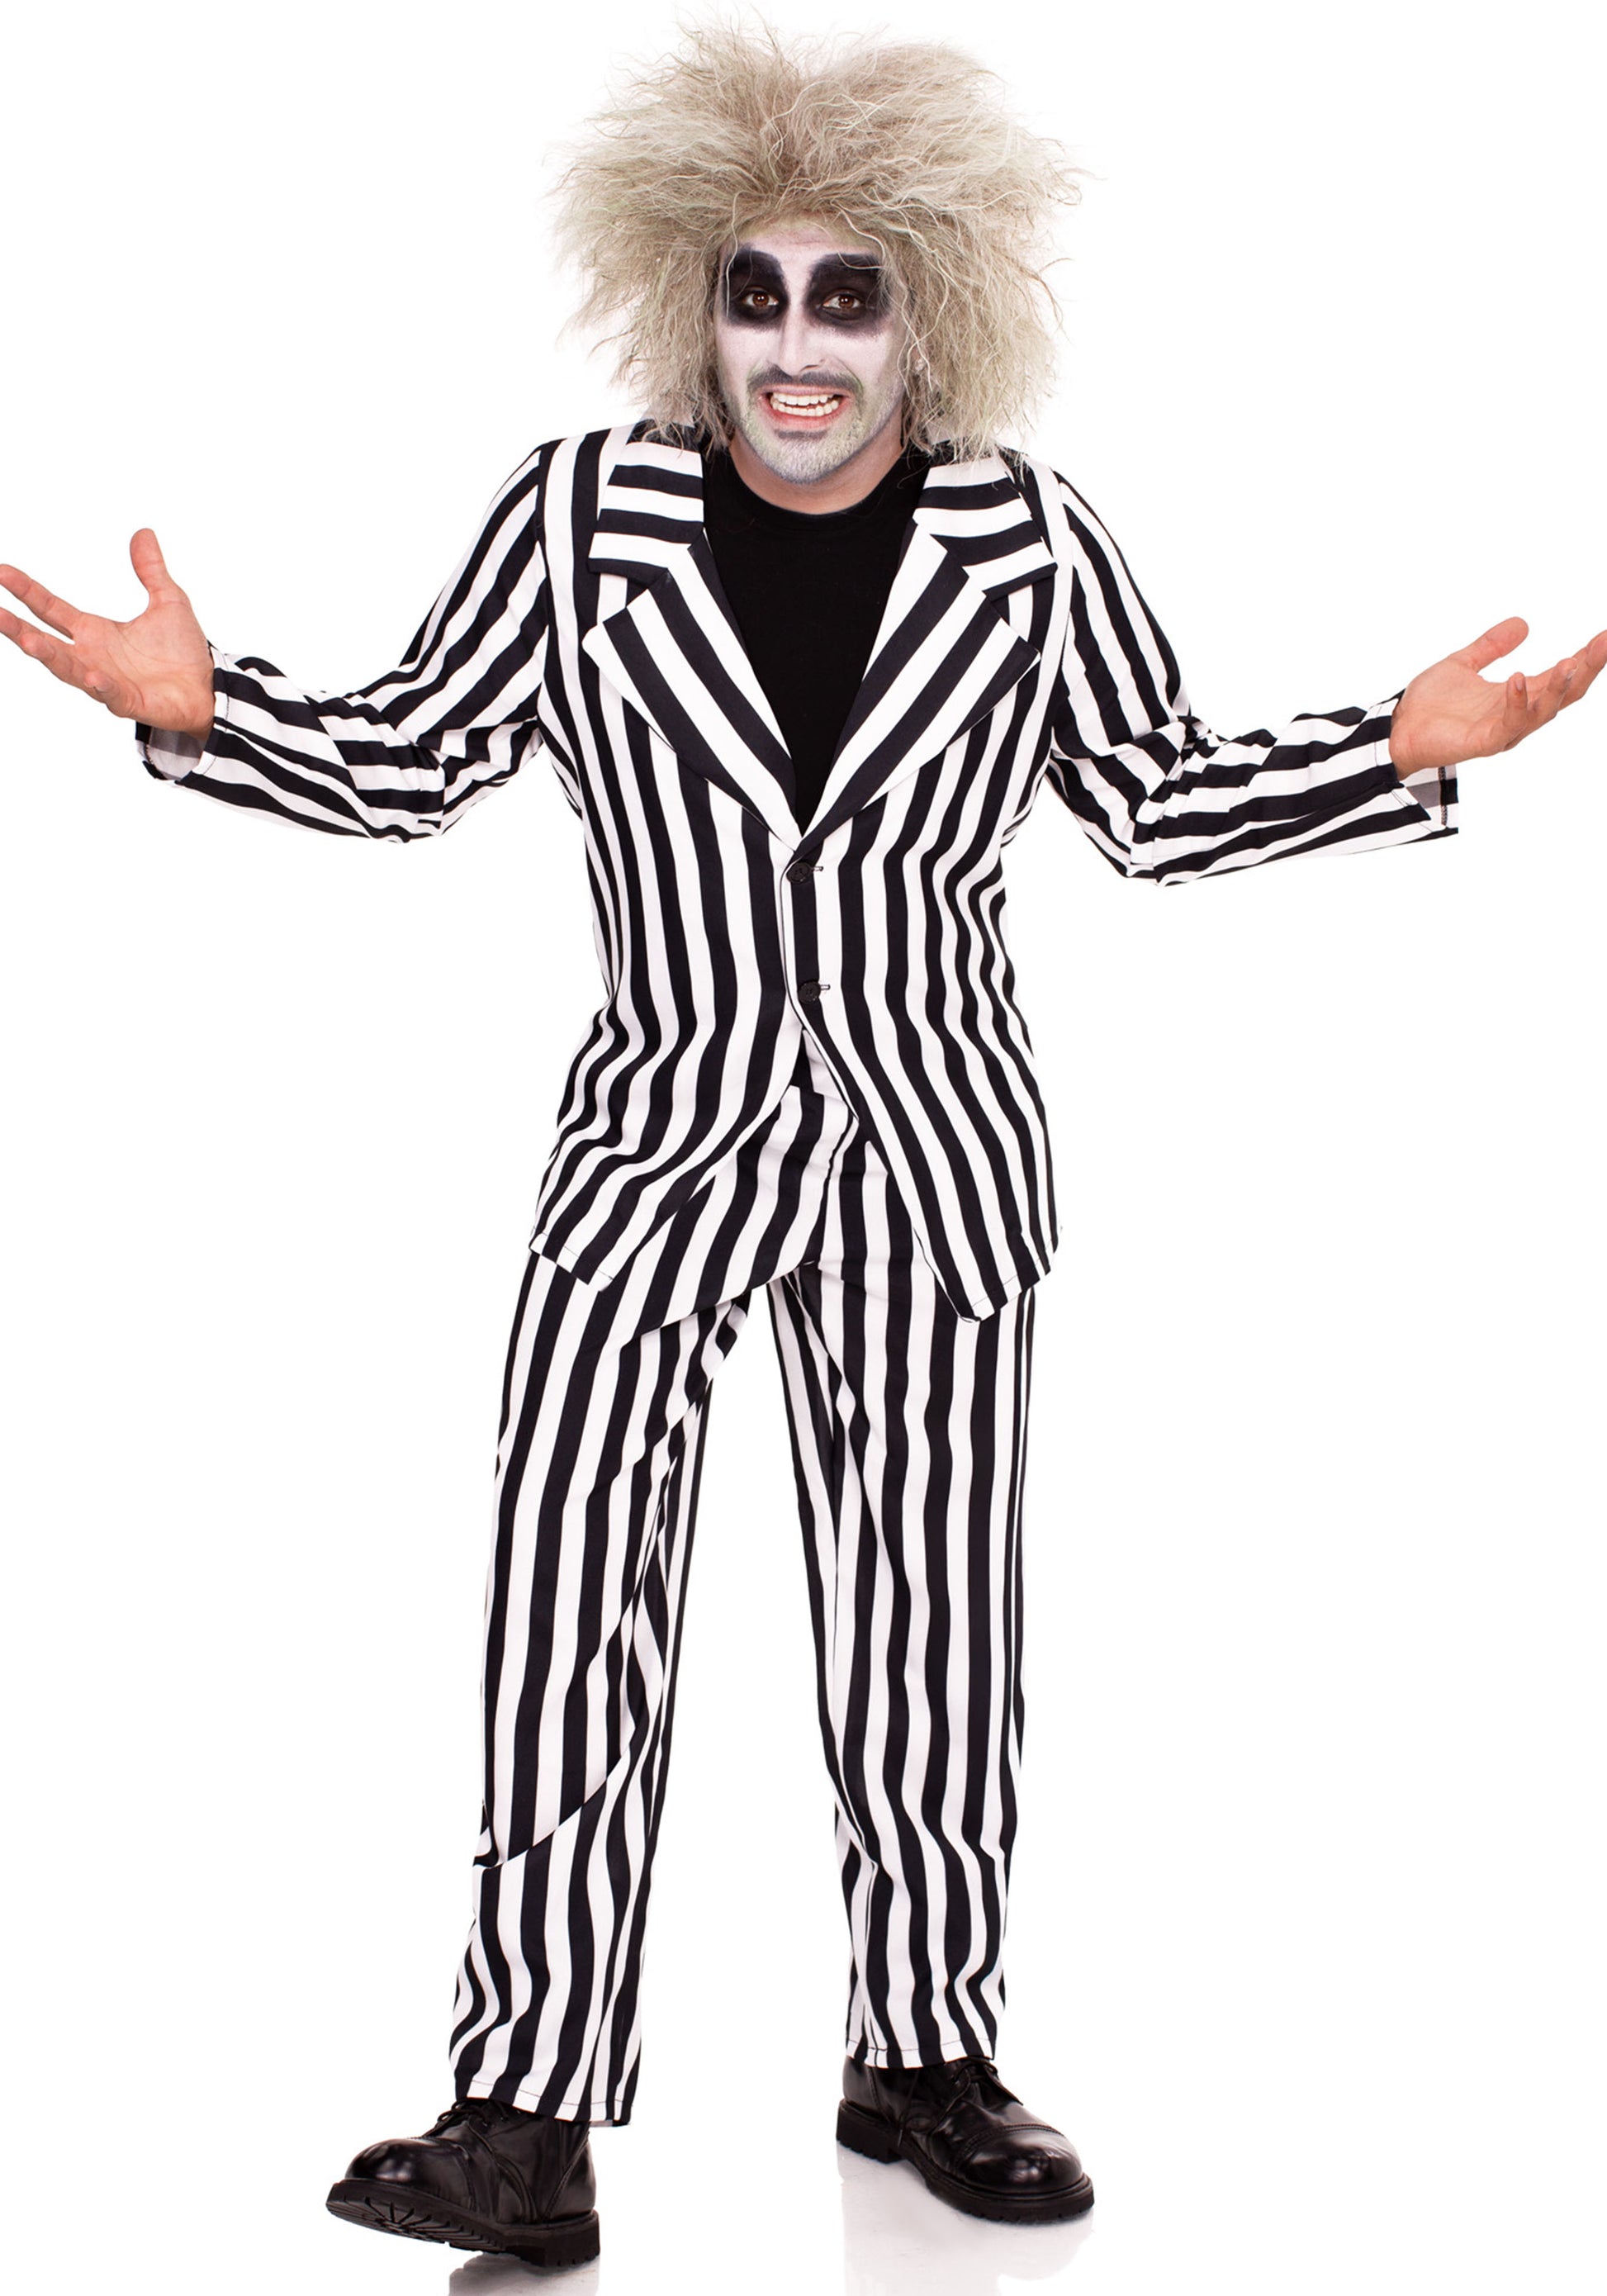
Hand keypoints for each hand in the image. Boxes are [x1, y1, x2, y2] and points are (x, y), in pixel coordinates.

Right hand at [0, 529, 215, 738]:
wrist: (207, 688)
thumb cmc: (182, 651)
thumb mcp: (168, 601)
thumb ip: (151, 570)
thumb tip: (143, 532)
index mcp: (95, 632)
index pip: (51, 609)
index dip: (27, 591)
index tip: (1, 572)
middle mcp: (92, 657)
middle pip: (46, 642)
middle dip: (18, 628)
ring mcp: (106, 682)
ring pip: (68, 670)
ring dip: (48, 656)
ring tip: (27, 640)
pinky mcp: (129, 702)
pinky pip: (110, 695)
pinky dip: (100, 686)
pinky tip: (90, 676)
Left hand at [1388, 615, 1606, 776]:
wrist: (1397, 728)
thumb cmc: (1429, 704)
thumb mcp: (1463, 663)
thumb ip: (1492, 646)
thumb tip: (1523, 623)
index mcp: (1518, 695)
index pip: (1561, 675)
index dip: (1586, 657)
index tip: (1605, 635)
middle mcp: (1517, 714)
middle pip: (1564, 694)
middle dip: (1587, 668)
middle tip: (1603, 643)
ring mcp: (1502, 730)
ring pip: (1543, 712)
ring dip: (1559, 687)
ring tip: (1573, 660)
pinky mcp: (1482, 743)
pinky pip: (1507, 726)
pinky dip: (1517, 703)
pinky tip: (1518, 679)